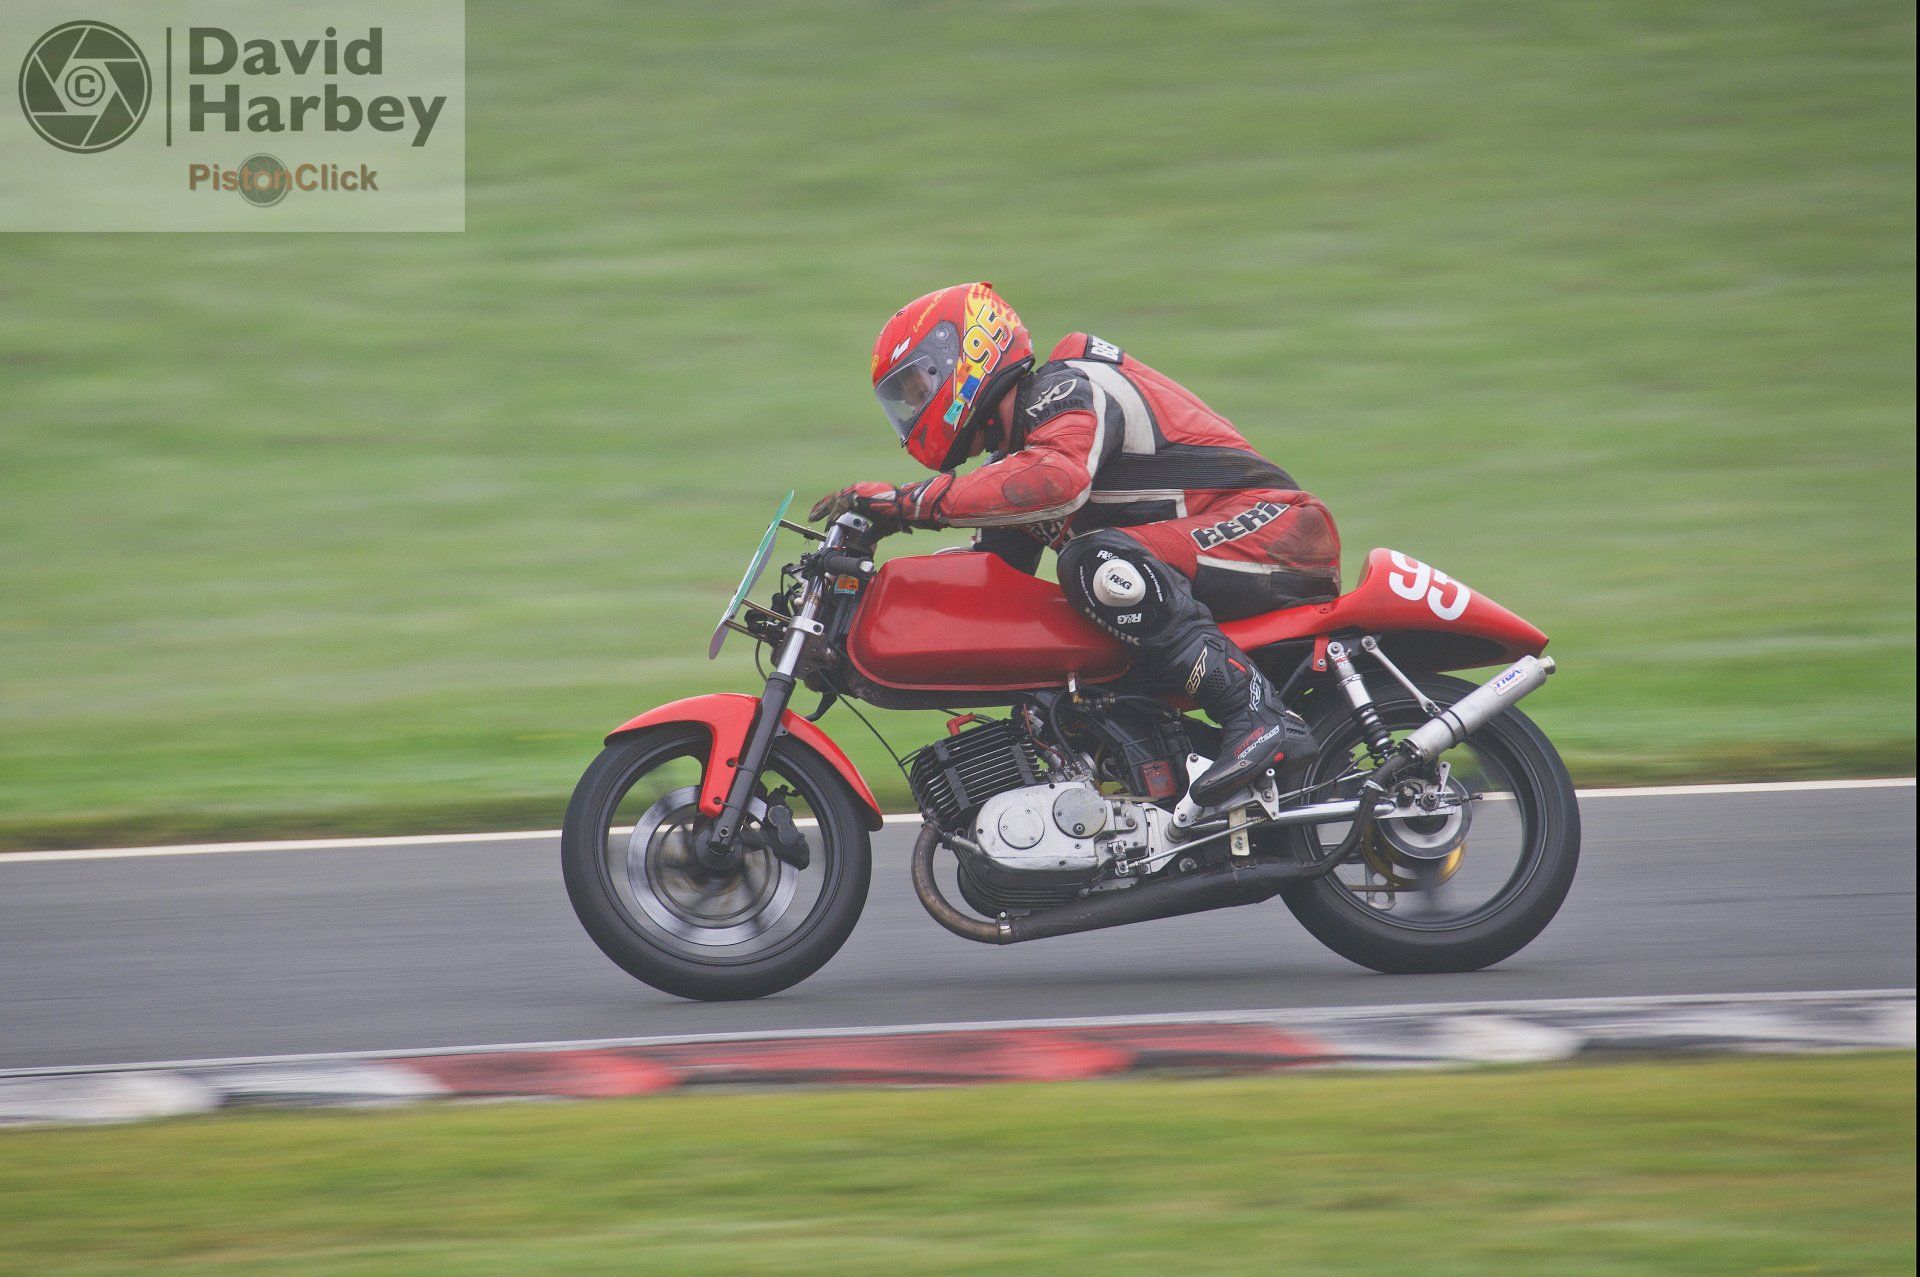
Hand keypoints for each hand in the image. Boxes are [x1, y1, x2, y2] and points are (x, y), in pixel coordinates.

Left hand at [808, 475, 953, 531]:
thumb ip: (870, 535)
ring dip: (825, 510)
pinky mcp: (859, 494)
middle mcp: (859, 491)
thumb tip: (862, 544)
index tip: (820, 517)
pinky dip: (835, 513)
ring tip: (816, 519)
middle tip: (811, 517)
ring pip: (836, 499)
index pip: (840, 500)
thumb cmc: (897, 515)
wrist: (906, 508)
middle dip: (822, 507)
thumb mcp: (880, 528)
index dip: (829, 508)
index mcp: (862, 497)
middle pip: (834, 497)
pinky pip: (842, 504)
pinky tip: (830, 522)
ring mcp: (858, 491)